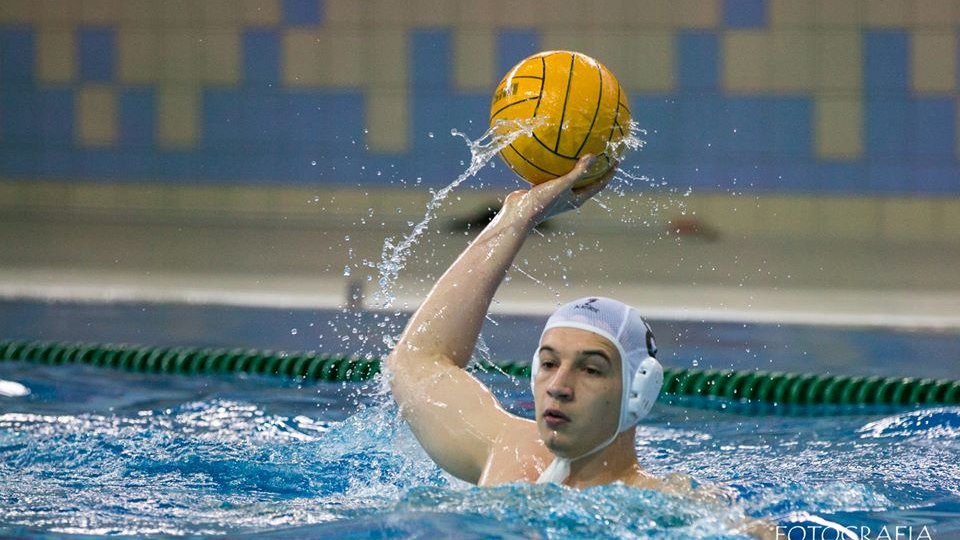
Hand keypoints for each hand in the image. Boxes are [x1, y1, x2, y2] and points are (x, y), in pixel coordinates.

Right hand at [502, 154, 616, 227]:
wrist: (519, 213)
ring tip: (576, 150)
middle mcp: (569, 198)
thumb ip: (578, 172)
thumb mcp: (562, 185)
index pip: (599, 185)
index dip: (609, 173)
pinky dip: (554, 165)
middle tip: (600, 152)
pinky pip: (551, 174)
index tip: (616, 160)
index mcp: (577, 199)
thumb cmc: (543, 202)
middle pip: (586, 181)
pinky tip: (550, 152)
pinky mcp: (543, 190)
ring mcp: (556, 194)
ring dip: (573, 166)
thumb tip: (594, 156)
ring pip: (568, 177)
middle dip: (594, 168)